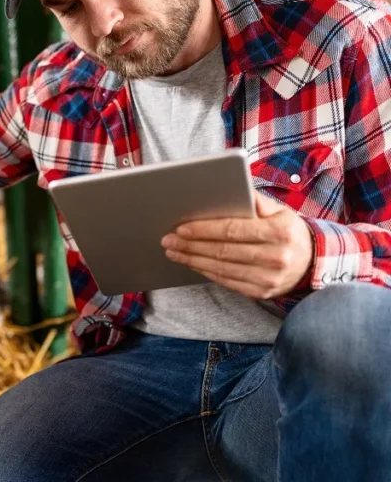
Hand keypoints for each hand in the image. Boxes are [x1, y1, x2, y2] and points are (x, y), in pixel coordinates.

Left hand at [161, 191, 314, 299]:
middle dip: (191, 245)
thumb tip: (233, 188)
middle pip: (223, 251)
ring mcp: (268, 279)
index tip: (181, 227)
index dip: (204, 230)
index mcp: (279, 232)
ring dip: (192, 259)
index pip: (232, 230)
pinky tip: (190, 262)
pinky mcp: (261, 292)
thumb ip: (256, 201)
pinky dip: (204, 271)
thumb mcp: (280, 211)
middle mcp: (276, 257)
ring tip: (173, 250)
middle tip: (168, 239)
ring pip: (221, 268)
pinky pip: (226, 281)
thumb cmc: (288, 231)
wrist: (313, 262)